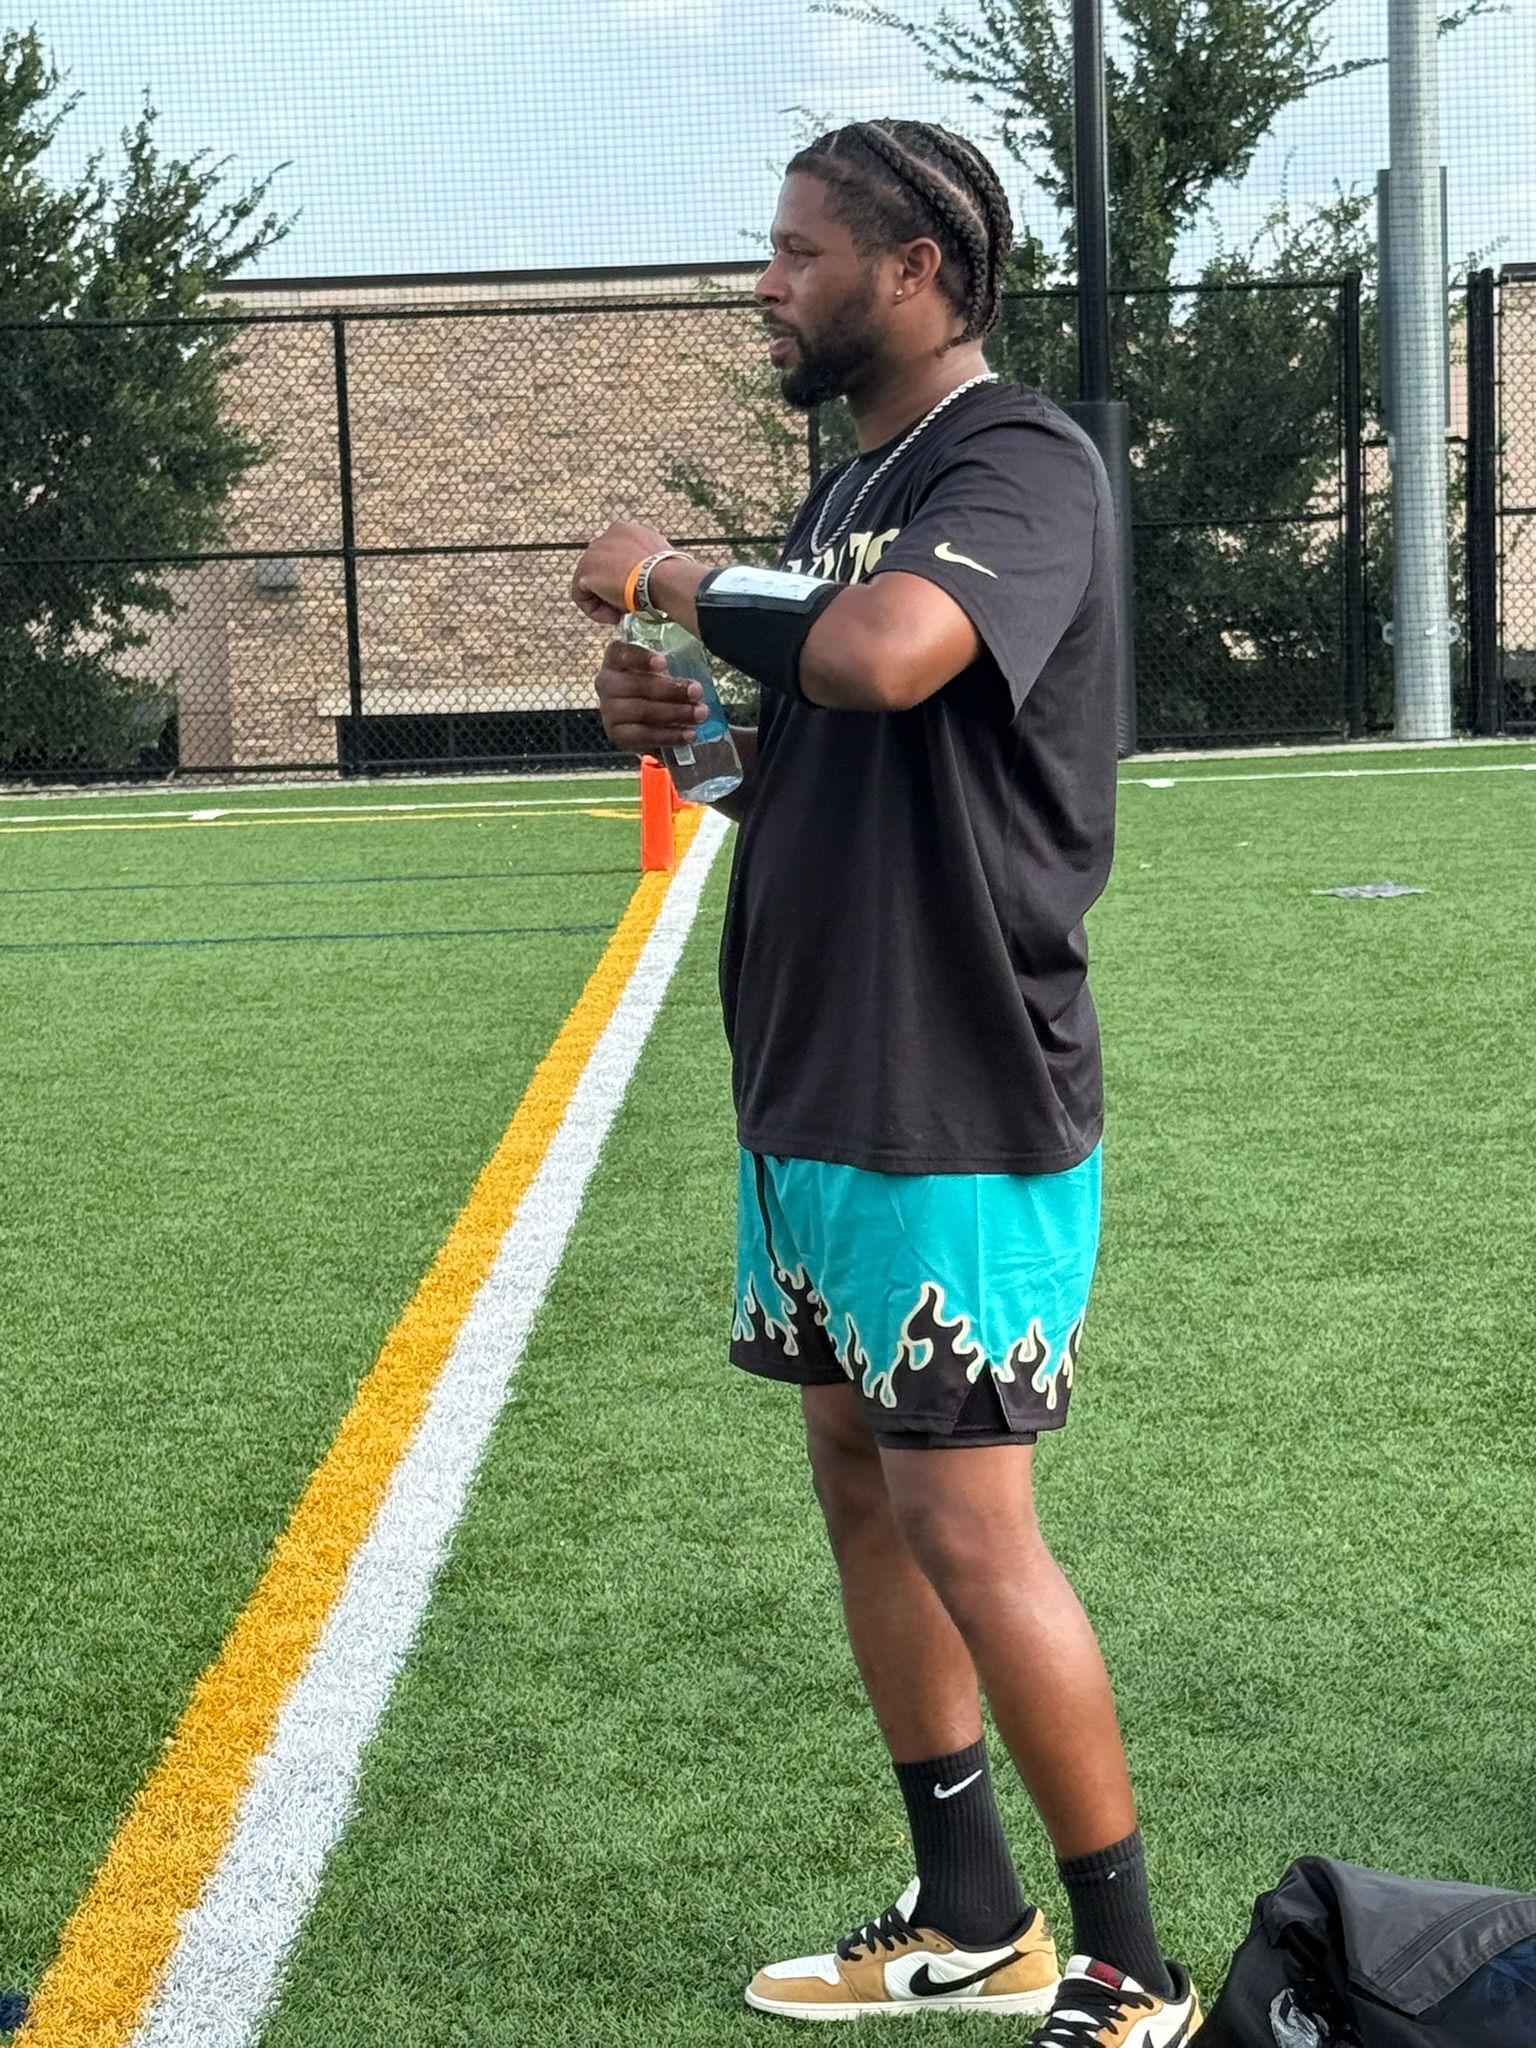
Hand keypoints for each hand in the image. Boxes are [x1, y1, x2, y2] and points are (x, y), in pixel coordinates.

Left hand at [572, 520, 676, 624]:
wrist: (664, 578)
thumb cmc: (672, 574)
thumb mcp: (661, 563)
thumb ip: (648, 565)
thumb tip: (650, 580)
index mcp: (625, 530)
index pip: (618, 556)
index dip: (626, 577)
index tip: (637, 592)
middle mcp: (606, 536)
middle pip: (603, 568)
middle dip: (614, 588)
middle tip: (630, 604)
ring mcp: (593, 553)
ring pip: (591, 583)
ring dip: (606, 601)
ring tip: (623, 613)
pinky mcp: (585, 572)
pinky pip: (582, 596)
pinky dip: (596, 611)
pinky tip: (614, 617)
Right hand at [594, 638, 708, 751]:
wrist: (639, 718)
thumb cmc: (652, 686)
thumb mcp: (659, 670)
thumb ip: (673, 668)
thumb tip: (697, 682)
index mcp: (614, 659)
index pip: (620, 653)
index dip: (641, 658)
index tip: (664, 664)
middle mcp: (606, 682)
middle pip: (636, 685)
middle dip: (671, 689)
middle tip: (697, 692)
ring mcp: (608, 710)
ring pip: (641, 711)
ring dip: (675, 713)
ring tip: (700, 714)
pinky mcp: (617, 733)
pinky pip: (644, 735)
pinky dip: (669, 735)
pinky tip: (689, 733)